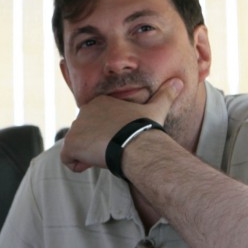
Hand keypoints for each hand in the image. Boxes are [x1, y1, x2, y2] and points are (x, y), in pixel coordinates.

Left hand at [60, 77, 183, 172]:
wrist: (135, 142)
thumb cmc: (146, 127)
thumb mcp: (157, 108)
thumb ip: (165, 95)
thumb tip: (179, 82)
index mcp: (99, 103)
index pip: (96, 124)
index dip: (107, 136)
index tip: (120, 141)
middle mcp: (82, 112)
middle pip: (86, 136)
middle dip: (96, 146)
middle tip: (114, 150)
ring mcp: (75, 128)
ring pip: (77, 148)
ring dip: (89, 155)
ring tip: (107, 156)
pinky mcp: (70, 144)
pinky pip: (68, 159)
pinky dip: (79, 165)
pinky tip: (96, 162)